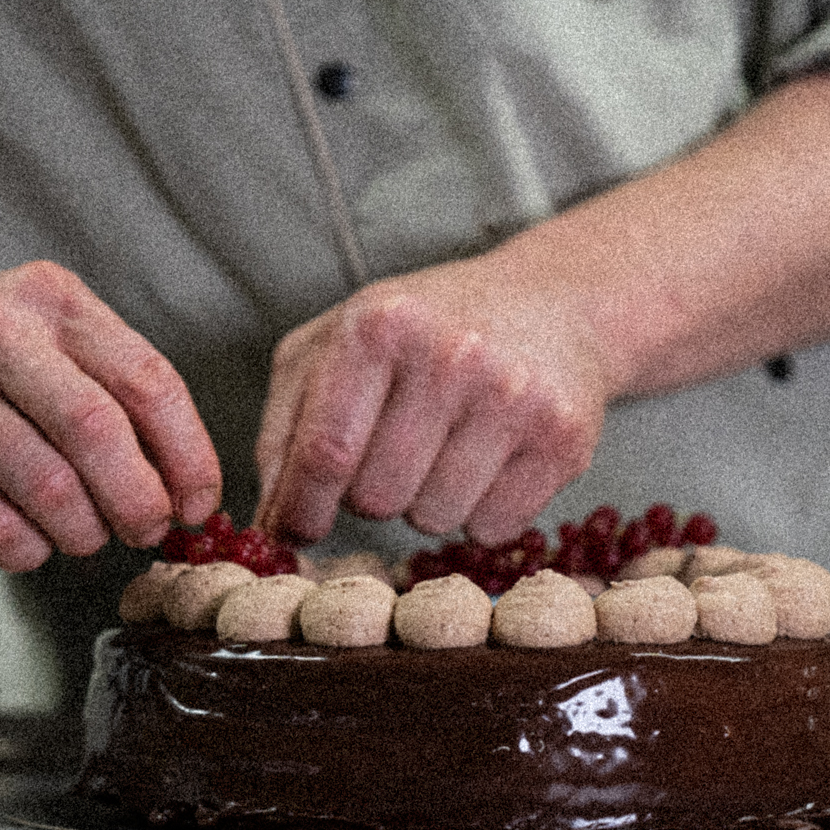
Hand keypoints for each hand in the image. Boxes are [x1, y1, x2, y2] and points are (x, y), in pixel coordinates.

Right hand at [0, 261, 221, 570]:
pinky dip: (25, 548)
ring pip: (47, 484)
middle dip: (139, 499)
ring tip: (84, 537)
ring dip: (82, 531)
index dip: (187, 454)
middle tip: (147, 531)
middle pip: (99, 430)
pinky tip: (29, 543)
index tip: (200, 504)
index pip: (148, 379)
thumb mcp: (41, 345)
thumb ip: (111, 395)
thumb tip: (188, 488)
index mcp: (51, 299)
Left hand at [252, 255, 613, 546]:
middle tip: (392, 453)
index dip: (301, 508)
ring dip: (426, 504)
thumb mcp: (336, 345)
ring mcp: (513, 397)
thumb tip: (267, 527)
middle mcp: (450, 355)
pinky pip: (493, 529)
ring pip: (434, 520)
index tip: (299, 529)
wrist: (552, 301)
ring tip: (444, 448)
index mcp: (380, 324)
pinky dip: (481, 514)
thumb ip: (285, 429)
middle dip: (369, 495)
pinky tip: (489, 461)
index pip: (323, 452)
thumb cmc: (423, 328)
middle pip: (376, 497)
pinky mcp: (563, 439)